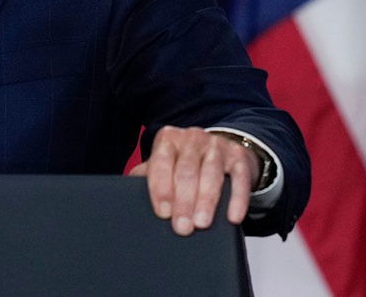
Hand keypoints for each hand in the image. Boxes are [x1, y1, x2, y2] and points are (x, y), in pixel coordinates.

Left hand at [128, 126, 258, 235]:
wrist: (221, 150)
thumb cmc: (185, 163)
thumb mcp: (165, 164)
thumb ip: (148, 175)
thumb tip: (125, 193)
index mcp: (168, 139)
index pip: (161, 162)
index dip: (161, 188)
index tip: (162, 213)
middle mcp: (192, 138)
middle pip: (186, 170)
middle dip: (184, 201)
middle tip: (182, 227)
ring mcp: (217, 145)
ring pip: (211, 173)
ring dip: (206, 201)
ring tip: (201, 224)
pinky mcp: (239, 156)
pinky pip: (239, 178)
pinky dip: (237, 199)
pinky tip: (232, 217)